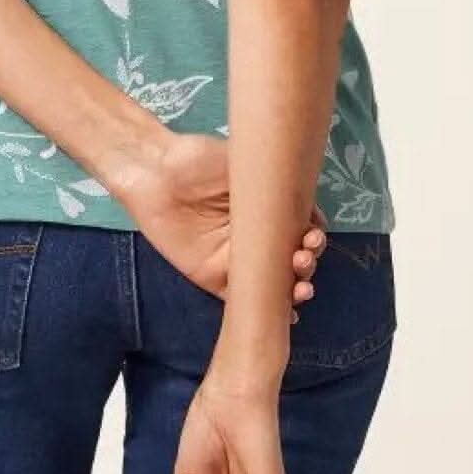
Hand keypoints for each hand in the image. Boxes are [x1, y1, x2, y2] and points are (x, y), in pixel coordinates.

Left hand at [124, 130, 324, 312]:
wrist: (158, 172)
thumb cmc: (202, 160)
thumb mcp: (247, 163)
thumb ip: (277, 185)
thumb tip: (311, 209)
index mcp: (269, 210)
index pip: (303, 230)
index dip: (314, 237)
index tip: (313, 236)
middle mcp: (257, 236)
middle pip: (293, 259)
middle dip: (307, 263)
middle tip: (302, 258)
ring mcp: (237, 258)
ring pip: (275, 281)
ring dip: (295, 288)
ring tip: (300, 286)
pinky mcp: (215, 277)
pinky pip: (244, 298)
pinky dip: (268, 308)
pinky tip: (287, 314)